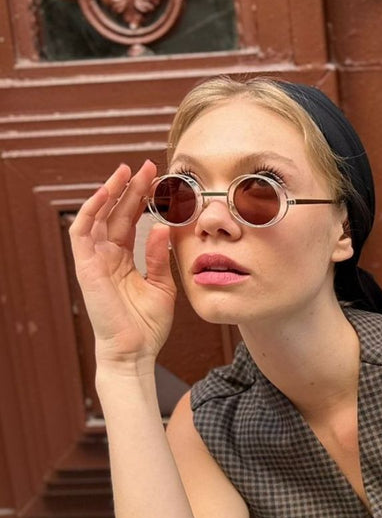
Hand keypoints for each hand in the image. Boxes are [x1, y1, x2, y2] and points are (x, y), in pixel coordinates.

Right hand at [68, 160, 175, 366]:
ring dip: (110, 191)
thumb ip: (159, 257)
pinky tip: (106, 192)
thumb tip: (164, 227)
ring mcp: (94, 260)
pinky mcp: (85, 266)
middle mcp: (106, 256)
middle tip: (147, 166)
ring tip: (127, 171)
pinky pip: (82, 231)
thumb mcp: (162, 286)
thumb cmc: (147, 326)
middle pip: (116, 212)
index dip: (141, 198)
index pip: (130, 220)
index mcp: (123, 259)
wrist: (135, 351)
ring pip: (97, 215)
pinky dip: (91, 209)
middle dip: (130, 187)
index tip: (158, 178)